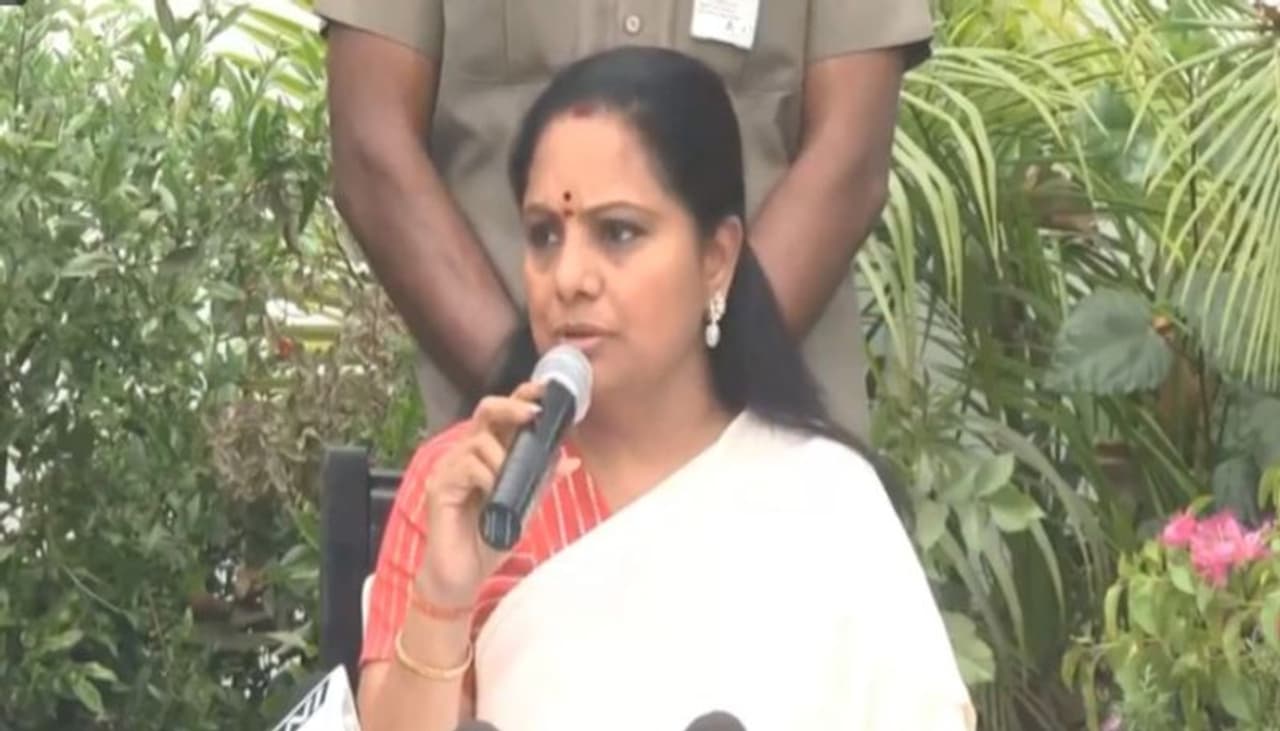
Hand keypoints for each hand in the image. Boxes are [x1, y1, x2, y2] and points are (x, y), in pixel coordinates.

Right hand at [414, 380, 548, 608]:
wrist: (464, 576)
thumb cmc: (489, 539)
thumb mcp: (524, 506)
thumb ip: (541, 481)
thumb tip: (570, 461)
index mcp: (488, 453)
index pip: (503, 414)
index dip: (522, 397)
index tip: (546, 391)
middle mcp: (467, 453)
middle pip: (486, 409)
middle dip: (513, 406)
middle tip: (534, 414)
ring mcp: (450, 467)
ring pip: (480, 440)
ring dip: (503, 459)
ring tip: (508, 488)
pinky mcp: (438, 485)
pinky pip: (468, 466)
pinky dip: (488, 477)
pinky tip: (492, 497)